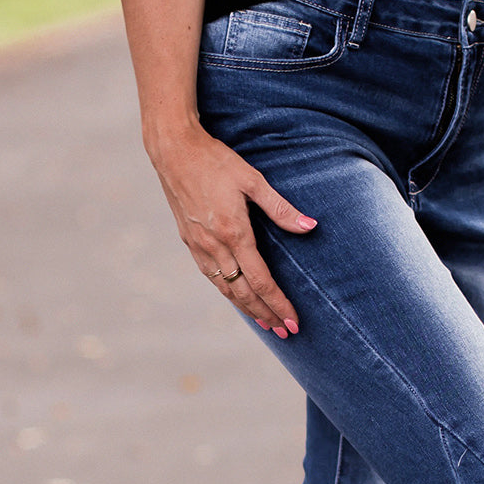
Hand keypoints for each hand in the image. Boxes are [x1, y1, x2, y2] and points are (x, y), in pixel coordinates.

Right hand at [151, 123, 312, 336]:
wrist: (173, 151)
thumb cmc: (215, 160)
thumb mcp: (253, 180)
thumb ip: (281, 208)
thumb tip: (310, 226)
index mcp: (234, 232)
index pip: (261, 280)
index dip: (279, 304)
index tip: (293, 321)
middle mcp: (215, 245)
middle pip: (244, 293)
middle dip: (266, 315)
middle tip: (285, 333)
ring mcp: (199, 246)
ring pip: (225, 289)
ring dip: (247, 309)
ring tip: (265, 322)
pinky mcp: (189, 241)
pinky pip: (212, 276)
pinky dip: (228, 292)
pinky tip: (237, 297)